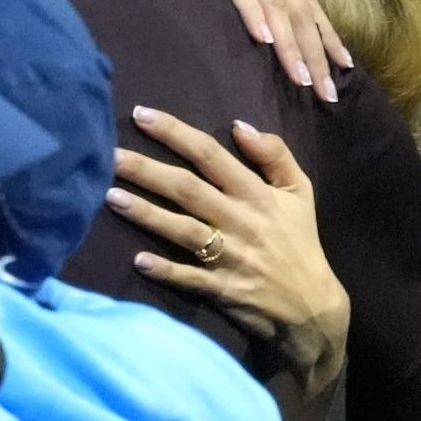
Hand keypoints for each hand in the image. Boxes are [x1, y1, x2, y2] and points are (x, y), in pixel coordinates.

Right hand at [104, 0, 348, 101]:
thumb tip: (237, 2)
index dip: (326, 33)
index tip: (344, 67)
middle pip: (298, 9)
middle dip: (317, 54)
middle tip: (330, 94)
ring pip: (275, 2)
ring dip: (291, 44)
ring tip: (303, 80)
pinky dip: (254, 13)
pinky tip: (264, 40)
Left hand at [108, 104, 347, 420]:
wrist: (313, 306)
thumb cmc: (300, 241)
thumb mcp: (300, 191)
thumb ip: (275, 154)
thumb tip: (239, 126)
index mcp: (256, 193)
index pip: (210, 154)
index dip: (175, 133)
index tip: (141, 114)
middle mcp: (240, 221)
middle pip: (187, 189)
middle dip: (146, 169)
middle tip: (108, 153)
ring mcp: (230, 257)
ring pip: (182, 230)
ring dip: (146, 214)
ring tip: (109, 197)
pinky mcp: (222, 289)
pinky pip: (189, 278)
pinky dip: (164, 270)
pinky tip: (137, 260)